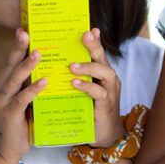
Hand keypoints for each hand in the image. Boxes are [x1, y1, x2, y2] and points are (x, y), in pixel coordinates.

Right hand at [0, 29, 46, 161]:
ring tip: (38, 53)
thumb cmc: (19, 120)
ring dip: (26, 65)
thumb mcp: (22, 98)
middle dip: (18, 48)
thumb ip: (28, 83)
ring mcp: (1, 102)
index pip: (9, 61)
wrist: (7, 149)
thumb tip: (45, 62)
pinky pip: (22, 99)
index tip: (23, 28)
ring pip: (14, 80)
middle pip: (9, 65)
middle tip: (26, 32)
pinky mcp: (9, 115)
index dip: (16, 45)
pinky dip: (33, 89)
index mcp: (0, 84)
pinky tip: (44, 81)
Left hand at [70, 28, 122, 146]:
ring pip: (104, 73)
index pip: (97, 53)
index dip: (94, 41)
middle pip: (103, 58)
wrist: (102, 135)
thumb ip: (74, 76)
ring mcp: (109, 92)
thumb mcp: (81, 90)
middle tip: (85, 35)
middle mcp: (108, 79)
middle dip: (94, 45)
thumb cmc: (89, 110)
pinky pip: (99, 93)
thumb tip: (55, 62)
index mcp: (101, 73)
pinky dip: (87, 87)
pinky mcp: (106, 106)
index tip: (88, 28)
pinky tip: (75, 84)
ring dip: (88, 67)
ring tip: (72, 65)